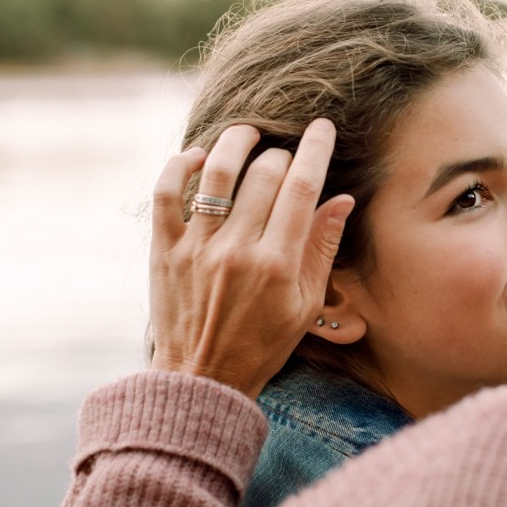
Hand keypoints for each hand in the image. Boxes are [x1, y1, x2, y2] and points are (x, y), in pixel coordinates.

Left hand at [147, 120, 353, 398]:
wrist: (201, 379)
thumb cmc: (262, 345)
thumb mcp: (306, 305)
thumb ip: (322, 248)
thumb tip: (342, 199)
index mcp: (278, 264)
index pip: (303, 187)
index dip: (316, 149)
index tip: (323, 127)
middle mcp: (238, 250)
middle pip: (265, 173)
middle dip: (283, 153)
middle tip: (286, 157)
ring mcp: (197, 248)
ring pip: (217, 171)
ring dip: (236, 141)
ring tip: (248, 134)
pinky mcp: (164, 250)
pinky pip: (166, 193)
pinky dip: (181, 165)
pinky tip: (199, 156)